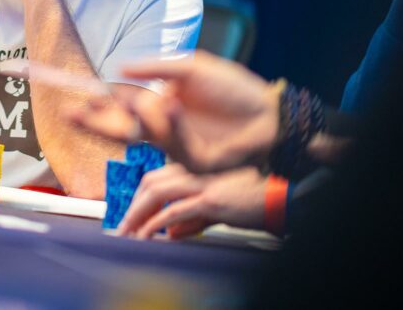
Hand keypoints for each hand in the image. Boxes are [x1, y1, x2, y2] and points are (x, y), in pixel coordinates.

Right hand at [62, 51, 280, 172]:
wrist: (269, 112)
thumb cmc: (233, 89)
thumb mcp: (190, 68)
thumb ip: (155, 68)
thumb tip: (119, 68)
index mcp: (158, 109)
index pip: (119, 111)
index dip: (96, 108)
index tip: (73, 100)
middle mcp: (162, 131)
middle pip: (119, 132)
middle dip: (95, 124)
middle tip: (72, 114)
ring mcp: (177, 149)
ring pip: (145, 136)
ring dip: (140, 115)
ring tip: (137, 97)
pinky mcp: (195, 163)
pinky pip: (175, 144)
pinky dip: (172, 124)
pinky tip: (173, 106)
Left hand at [116, 164, 267, 238]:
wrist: (279, 199)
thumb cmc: (251, 202)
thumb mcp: (216, 210)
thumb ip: (193, 219)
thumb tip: (172, 233)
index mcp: (195, 168)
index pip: (156, 176)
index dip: (139, 195)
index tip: (130, 214)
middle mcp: (195, 170)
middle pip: (150, 182)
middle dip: (132, 205)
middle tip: (123, 226)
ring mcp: (201, 182)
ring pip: (156, 193)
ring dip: (137, 214)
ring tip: (127, 232)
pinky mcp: (210, 199)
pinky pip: (174, 210)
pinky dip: (156, 223)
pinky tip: (147, 234)